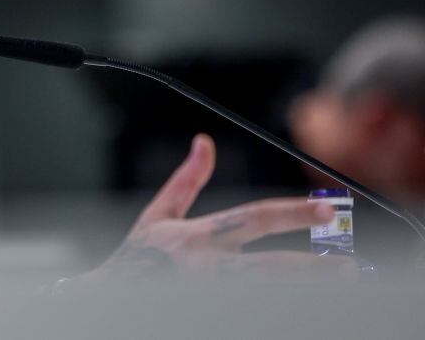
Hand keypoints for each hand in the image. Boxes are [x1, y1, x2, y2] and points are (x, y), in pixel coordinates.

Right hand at [56, 134, 354, 289]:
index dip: (293, 214)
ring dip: (304, 291)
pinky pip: (250, 312)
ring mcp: (211, 297)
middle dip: (312, 268)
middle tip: (348, 266)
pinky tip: (305, 304)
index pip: (253, 220)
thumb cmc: (136, 258)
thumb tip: (204, 142)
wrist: (109, 298)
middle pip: (270, 269)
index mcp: (198, 237)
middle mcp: (208, 269)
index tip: (326, 212)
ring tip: (338, 285)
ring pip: (268, 295)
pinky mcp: (210, 314)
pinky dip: (278, 308)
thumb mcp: (157, 214)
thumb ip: (187, 180)